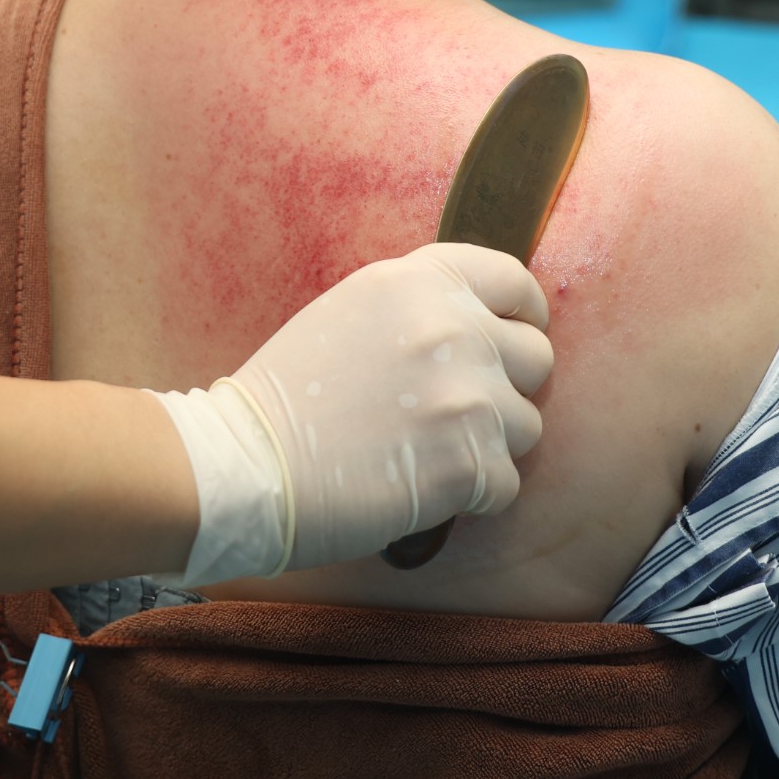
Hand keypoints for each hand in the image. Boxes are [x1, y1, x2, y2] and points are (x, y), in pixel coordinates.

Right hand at [149, 244, 552, 586]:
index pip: (513, 281)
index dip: (523, 314)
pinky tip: (423, 490)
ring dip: (488, 447)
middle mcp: (454, 328)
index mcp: (421, 282)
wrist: (244, 464)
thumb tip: (480, 327)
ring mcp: (466, 395)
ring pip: (526, 426)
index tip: (517, 334)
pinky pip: (506, 484)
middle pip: (534, 357)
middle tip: (458, 415)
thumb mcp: (351, 313)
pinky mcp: (468, 462)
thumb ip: (420, 309)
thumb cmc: (286, 396)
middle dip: (506, 389)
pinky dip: (473, 498)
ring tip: (427, 458)